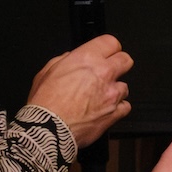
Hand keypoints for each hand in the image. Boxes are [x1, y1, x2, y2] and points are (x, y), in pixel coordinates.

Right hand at [26, 35, 132, 152]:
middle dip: (119, 64)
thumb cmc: (45, 103)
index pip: (111, 42)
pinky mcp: (115, 113)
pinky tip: (106, 110)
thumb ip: (63, 61)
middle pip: (126, 60)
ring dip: (115, 90)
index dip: (108, 48)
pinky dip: (118, 108)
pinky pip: (126, 106)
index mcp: (86, 59)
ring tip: (100, 97)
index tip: (106, 53)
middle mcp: (103, 73)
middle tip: (108, 72)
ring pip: (125, 86)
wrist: (49, 130)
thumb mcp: (46, 72)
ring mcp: (112, 94)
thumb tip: (70, 58)